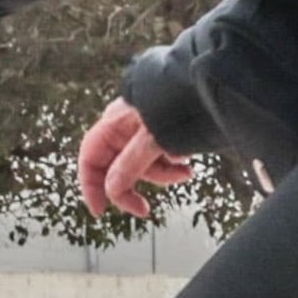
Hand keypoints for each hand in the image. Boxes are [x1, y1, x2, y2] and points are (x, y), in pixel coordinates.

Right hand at [75, 97, 199, 218]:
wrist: (207, 87)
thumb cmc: (177, 103)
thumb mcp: (152, 138)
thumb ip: (130, 165)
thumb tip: (112, 190)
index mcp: (112, 125)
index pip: (90, 159)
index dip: (91, 186)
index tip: (100, 211)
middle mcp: (123, 129)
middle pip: (116, 168)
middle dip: (132, 188)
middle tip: (143, 209)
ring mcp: (142, 133)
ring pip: (142, 167)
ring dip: (162, 175)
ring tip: (185, 173)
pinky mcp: (161, 136)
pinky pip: (159, 159)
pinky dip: (172, 167)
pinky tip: (187, 165)